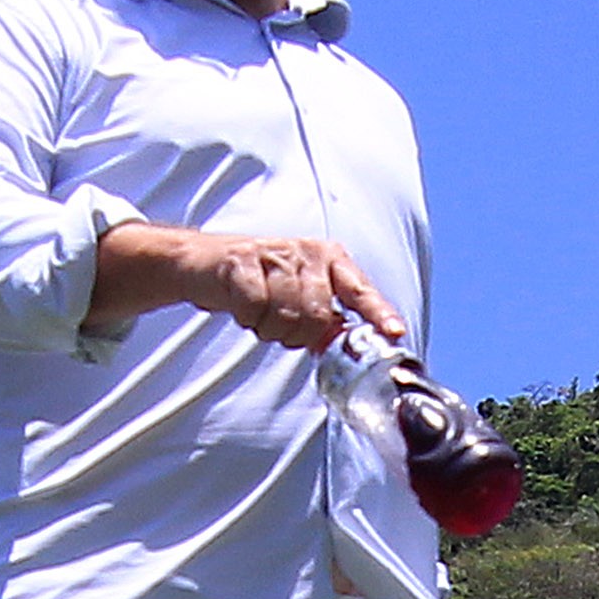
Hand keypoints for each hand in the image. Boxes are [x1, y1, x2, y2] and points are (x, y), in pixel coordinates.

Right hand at [95, 224, 407, 352]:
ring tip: (260, 314)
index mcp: (330, 260)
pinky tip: (242, 305)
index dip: (378, 312)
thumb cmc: (258, 282)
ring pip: (286, 315)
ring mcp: (274, 253)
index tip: (394, 332)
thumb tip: (343, 346)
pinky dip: (247, 317)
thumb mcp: (298, 296)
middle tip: (280, 326)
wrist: (203, 263)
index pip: (360, 290)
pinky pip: (254, 307)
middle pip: (318, 315)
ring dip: (270, 328)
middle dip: (298, 334)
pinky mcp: (242, 260)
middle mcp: (307, 252)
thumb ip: (325, 320)